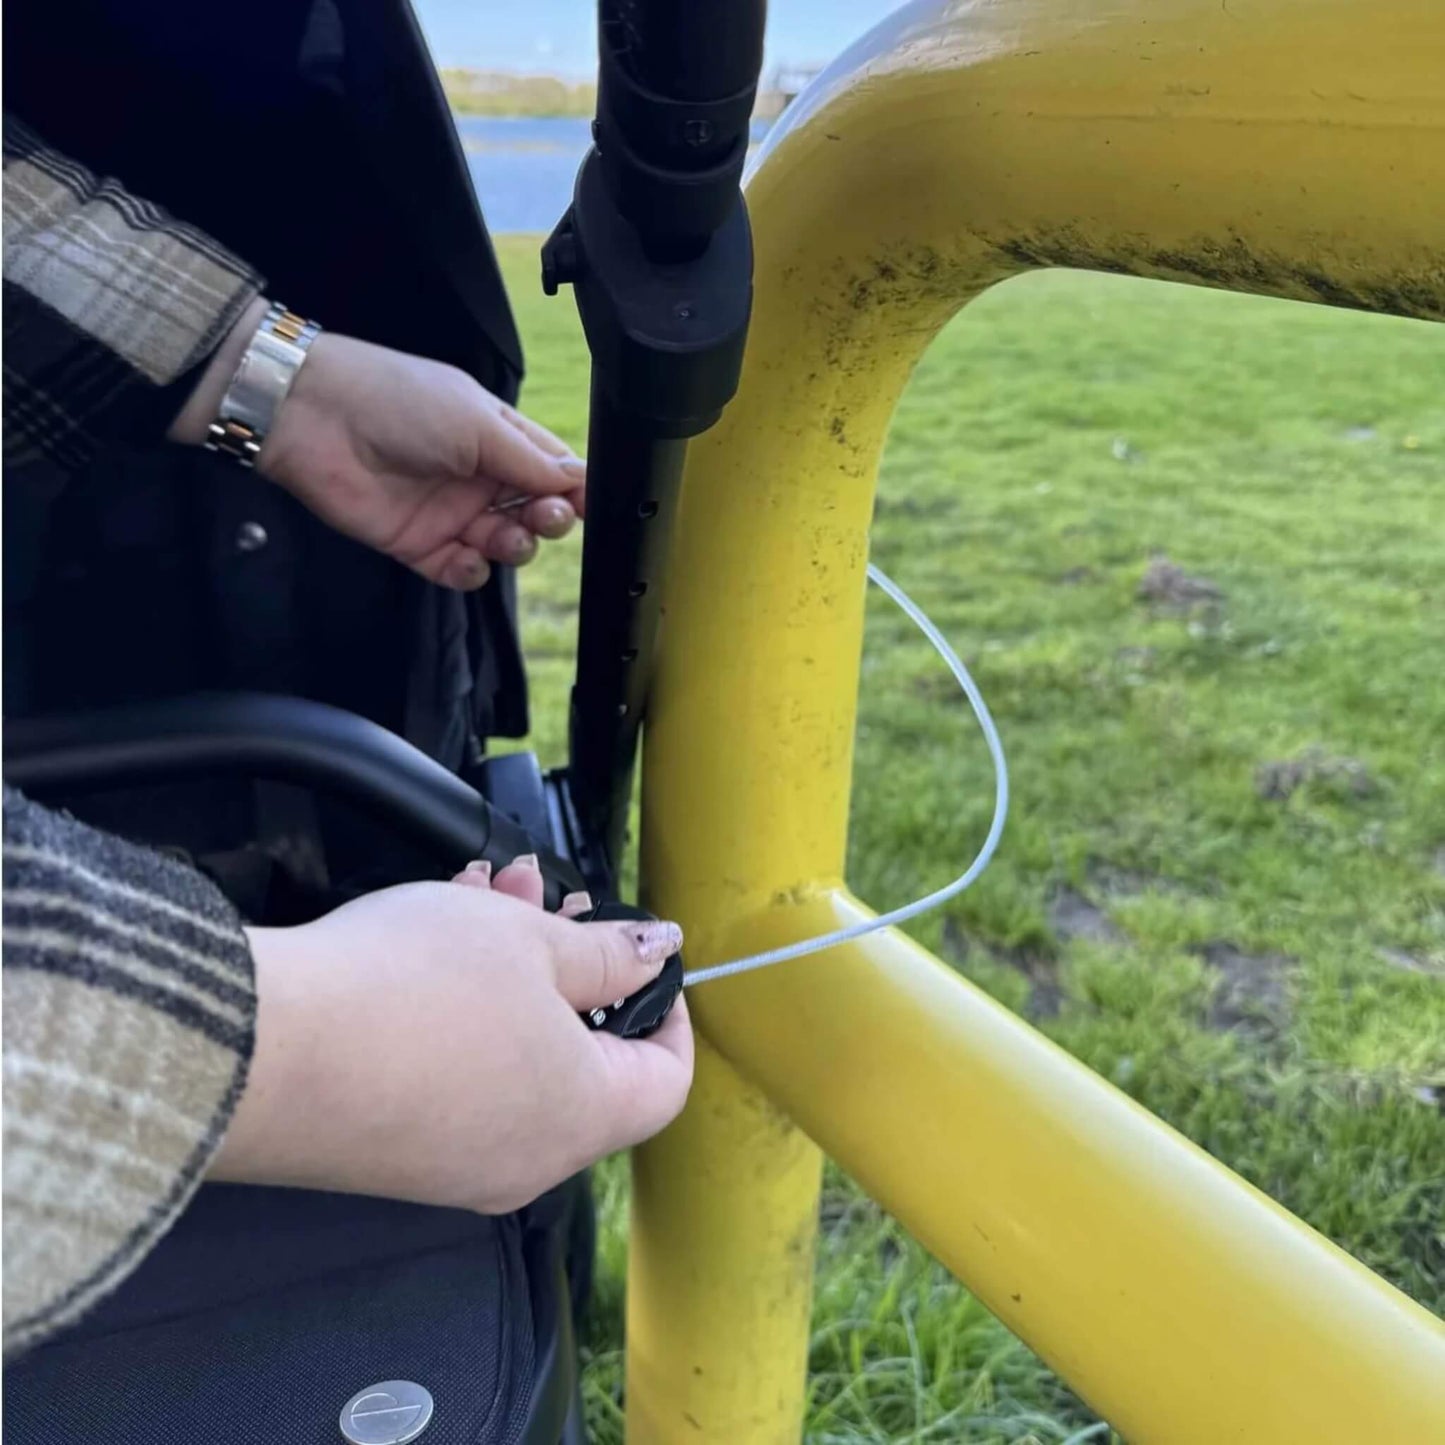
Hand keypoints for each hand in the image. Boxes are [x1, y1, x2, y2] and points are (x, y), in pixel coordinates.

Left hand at [173, 299, 584, 591]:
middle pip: (535, 512)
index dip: (575, 489)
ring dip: (515, 547)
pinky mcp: (419, 545)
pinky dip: (471, 572)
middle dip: (549, 520)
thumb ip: (531, 460)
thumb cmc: (400, 402)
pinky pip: (461, 571)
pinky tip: (466, 559)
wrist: (317, 419)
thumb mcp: (478, 423)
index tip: (589, 504)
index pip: (552, 470)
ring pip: (504, 544)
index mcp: (499, 437)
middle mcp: (479, 477)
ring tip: (504, 537)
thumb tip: (581, 482)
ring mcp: (450, 512)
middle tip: (544, 517)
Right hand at [213, 863, 692, 1213]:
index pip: (665, 1081)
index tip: (644, 961)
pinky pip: (457, 1077)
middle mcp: (527, 1159)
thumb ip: (609, 952)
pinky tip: (427, 934)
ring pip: (513, 1055)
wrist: (263, 1054)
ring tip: (476, 888)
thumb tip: (660, 954)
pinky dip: (460, 1010)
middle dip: (566, 961)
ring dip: (506, 968)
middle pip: (581, 1057)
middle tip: (539, 892)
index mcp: (581, 1116)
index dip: (667, 1013)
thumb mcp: (531, 943)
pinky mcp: (394, 1155)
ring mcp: (456, 1166)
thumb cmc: (413, 989)